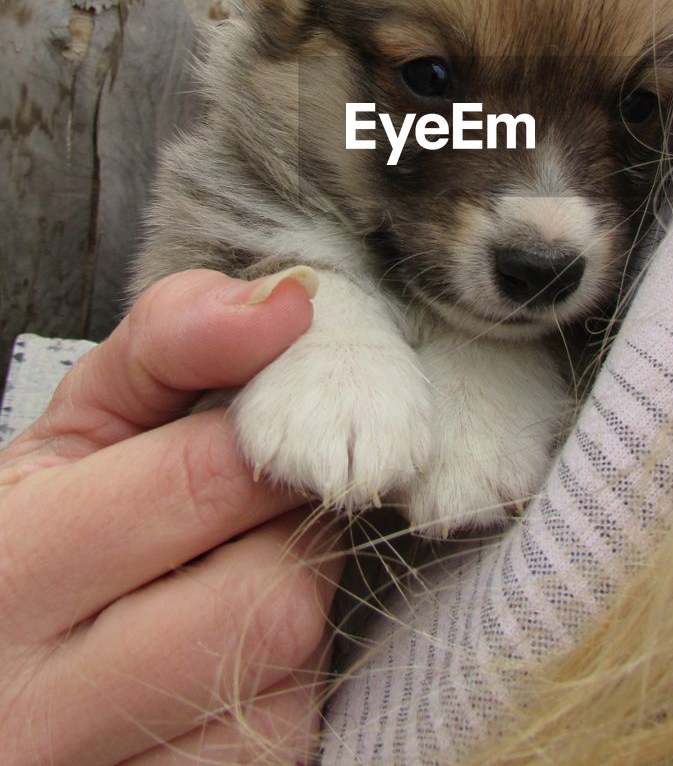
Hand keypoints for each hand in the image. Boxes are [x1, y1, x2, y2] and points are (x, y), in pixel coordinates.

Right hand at [0, 269, 342, 764]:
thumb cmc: (43, 529)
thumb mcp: (78, 423)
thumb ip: (172, 341)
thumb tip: (295, 301)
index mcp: (9, 565)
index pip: (206, 481)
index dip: (277, 442)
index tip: (286, 425)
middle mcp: (37, 701)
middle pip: (268, 598)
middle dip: (289, 537)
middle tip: (257, 511)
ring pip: (286, 680)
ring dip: (290, 609)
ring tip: (232, 577)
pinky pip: (278, 743)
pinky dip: (281, 686)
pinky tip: (225, 652)